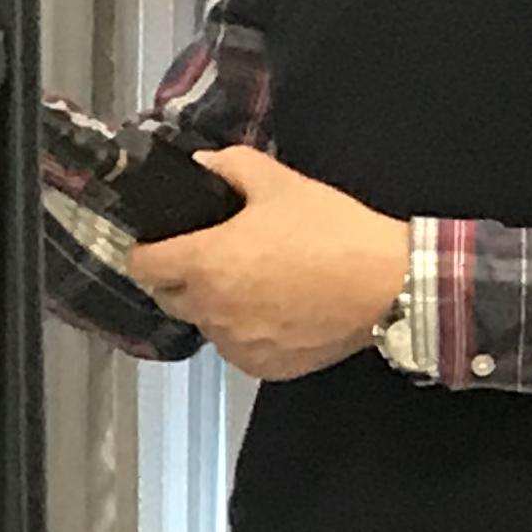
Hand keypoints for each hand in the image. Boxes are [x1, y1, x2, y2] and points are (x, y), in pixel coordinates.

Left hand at [124, 146, 409, 381]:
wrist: (389, 285)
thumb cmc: (332, 232)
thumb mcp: (280, 183)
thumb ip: (231, 167)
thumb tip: (201, 164)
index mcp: (203, 263)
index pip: (143, 266)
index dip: (146, 251)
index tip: (159, 243)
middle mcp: (211, 310)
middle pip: (169, 297)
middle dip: (179, 277)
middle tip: (212, 256)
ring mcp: (236, 344)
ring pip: (206, 324)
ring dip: (215, 306)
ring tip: (253, 282)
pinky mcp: (263, 367)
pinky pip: (238, 349)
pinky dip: (246, 333)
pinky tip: (274, 310)